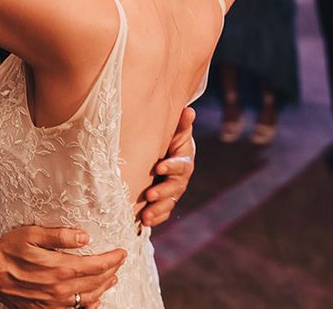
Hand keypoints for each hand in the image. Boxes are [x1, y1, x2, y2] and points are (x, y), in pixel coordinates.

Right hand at [0, 225, 125, 307]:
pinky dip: (89, 304)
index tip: (122, 252)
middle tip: (119, 262)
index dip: (112, 259)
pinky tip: (93, 299)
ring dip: (104, 288)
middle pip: (96, 282)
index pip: (96, 266)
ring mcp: (55, 304)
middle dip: (111, 271)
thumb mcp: (33, 234)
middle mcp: (60, 290)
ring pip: (89, 298)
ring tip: (111, 278)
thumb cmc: (10, 250)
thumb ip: (60, 235)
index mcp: (59, 268)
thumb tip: (85, 237)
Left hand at [140, 107, 195, 226]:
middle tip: (149, 195)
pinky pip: (163, 212)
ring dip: (157, 210)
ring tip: (145, 216)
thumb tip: (189, 110)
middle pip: (174, 188)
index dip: (171, 166)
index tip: (159, 167)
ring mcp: (173, 192)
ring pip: (168, 204)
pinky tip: (144, 222)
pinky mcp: (165, 201)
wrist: (170, 154)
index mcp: (184, 162)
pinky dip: (155, 218)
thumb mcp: (177, 132)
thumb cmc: (172, 141)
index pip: (180, 166)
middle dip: (162, 193)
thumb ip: (182, 124)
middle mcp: (180, 180)